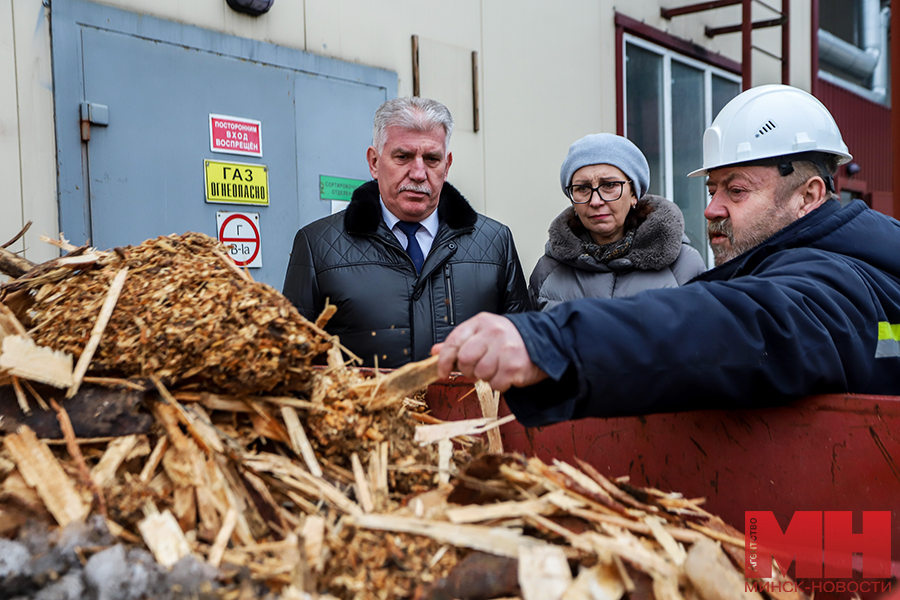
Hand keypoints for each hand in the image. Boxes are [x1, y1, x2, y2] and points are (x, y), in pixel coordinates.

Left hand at [432, 312, 547, 391]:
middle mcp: (493, 333)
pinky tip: (508, 374)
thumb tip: (434, 351)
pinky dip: (500, 384)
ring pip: (480, 374)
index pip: (453, 341)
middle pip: (464, 360)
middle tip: (479, 368)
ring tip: (498, 368)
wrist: (546, 342)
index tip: (442, 371)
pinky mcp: (515, 366)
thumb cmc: (511, 340)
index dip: (444, 359)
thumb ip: (459, 342)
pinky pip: (496, 384)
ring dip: (487, 377)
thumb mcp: (483, 334)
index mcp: (481, 322)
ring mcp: (505, 349)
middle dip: (468, 370)